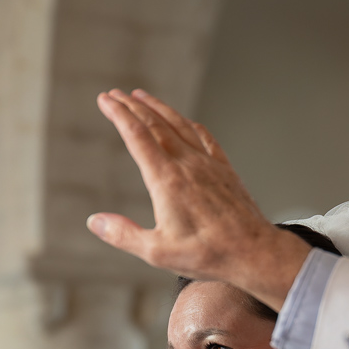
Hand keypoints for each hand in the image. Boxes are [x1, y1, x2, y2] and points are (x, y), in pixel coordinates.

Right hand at [91, 88, 311, 309]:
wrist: (253, 251)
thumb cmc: (207, 254)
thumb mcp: (157, 252)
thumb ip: (123, 234)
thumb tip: (95, 221)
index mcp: (166, 180)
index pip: (137, 136)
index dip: (118, 115)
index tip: (105, 100)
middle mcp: (187, 164)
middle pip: (155, 124)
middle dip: (131, 106)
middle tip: (115, 94)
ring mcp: (208, 164)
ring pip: (179, 125)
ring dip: (158, 108)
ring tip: (142, 96)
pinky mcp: (224, 169)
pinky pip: (204, 137)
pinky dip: (188, 124)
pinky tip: (184, 121)